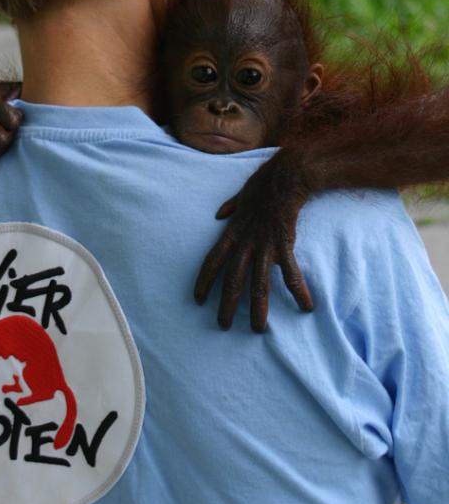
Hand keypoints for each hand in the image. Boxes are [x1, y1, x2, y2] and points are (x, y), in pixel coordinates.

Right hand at [0, 81, 22, 164]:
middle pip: (0, 140)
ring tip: (2, 137)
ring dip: (1, 149)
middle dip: (9, 137)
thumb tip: (38, 97)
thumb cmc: (9, 96)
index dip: (17, 122)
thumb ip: (27, 92)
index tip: (17, 116)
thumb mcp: (15, 89)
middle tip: (10, 130)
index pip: (10, 121)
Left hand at [194, 150, 313, 331]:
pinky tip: (306, 306)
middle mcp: (246, 241)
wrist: (286, 175)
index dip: (204, 280)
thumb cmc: (264, 183)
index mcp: (233, 231)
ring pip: (258, 282)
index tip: (197, 298)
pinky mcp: (285, 243)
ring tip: (257, 328)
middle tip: (222, 324)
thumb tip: (219, 214)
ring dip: (257, 306)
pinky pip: (291, 273)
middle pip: (232, 278)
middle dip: (226, 303)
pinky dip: (298, 290)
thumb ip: (230, 207)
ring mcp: (265, 244)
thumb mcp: (241, 195)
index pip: (213, 259)